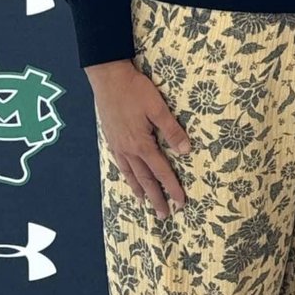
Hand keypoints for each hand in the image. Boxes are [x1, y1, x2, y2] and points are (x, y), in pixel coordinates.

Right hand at [85, 59, 190, 218]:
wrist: (108, 79)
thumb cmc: (136, 91)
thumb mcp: (158, 108)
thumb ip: (172, 130)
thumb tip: (185, 151)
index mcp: (142, 144)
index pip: (161, 171)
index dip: (172, 187)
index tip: (181, 201)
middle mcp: (128, 150)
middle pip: (145, 179)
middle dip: (156, 197)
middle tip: (165, 214)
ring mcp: (117, 146)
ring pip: (130, 174)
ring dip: (140, 190)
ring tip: (145, 203)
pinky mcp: (111, 139)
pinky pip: (120, 164)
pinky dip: (126, 176)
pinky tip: (129, 177)